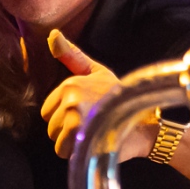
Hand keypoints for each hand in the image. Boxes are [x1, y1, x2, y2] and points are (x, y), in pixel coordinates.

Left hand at [39, 30, 152, 159]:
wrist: (143, 125)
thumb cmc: (119, 97)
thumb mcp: (96, 71)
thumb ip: (72, 55)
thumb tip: (52, 34)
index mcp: (70, 85)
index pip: (47, 112)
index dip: (63, 117)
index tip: (84, 114)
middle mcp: (70, 101)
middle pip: (50, 127)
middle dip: (66, 131)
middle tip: (90, 126)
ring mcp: (75, 120)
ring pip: (56, 140)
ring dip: (71, 144)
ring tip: (91, 135)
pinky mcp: (82, 139)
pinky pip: (64, 152)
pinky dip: (76, 154)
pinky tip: (92, 145)